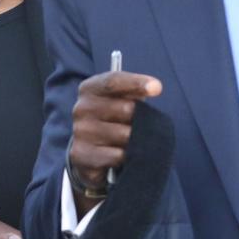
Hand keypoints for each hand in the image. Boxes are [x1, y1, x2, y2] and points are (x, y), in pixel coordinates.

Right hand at [69, 70, 161, 204]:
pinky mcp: (83, 155)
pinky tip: (119, 154)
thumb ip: (136, 90)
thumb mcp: (122, 99)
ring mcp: (81, 132)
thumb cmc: (114, 119)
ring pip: (126, 135)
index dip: (137, 83)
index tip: (157, 88)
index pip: (114, 81)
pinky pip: (119, 155)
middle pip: (126, 108)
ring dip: (134, 140)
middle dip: (139, 118)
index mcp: (89, 89)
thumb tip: (154, 87)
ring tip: (126, 141)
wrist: (90, 152)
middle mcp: (81, 108)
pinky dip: (126, 157)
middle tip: (135, 124)